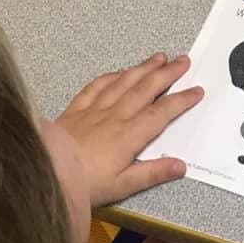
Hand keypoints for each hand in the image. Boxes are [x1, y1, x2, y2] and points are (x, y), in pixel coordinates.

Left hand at [56, 53, 203, 206]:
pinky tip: (119, 71)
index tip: (196, 90)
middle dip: (167, 73)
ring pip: (124, 82)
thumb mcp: (123, 186)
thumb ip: (152, 173)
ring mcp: (95, 110)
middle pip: (146, 89)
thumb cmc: (84, 184)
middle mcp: (115, 117)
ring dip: (144, 68)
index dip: (181, 100)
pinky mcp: (77, 109)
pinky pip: (97, 86)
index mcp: (129, 135)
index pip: (162, 112)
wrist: (47, 171)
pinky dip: (111, 76)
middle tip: (183, 61)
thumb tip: (180, 166)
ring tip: (159, 57)